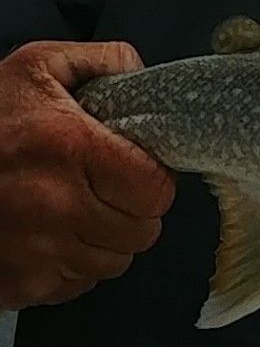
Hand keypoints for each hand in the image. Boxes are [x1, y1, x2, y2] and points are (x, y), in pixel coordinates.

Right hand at [0, 41, 175, 309]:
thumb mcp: (35, 67)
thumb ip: (99, 60)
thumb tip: (140, 73)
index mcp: (71, 150)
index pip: (154, 190)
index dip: (154, 180)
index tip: (138, 169)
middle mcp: (55, 207)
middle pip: (141, 232)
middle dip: (135, 210)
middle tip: (112, 190)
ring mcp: (34, 255)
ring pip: (112, 263)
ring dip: (107, 241)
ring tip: (81, 211)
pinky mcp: (16, 286)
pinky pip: (75, 285)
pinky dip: (73, 266)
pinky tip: (53, 237)